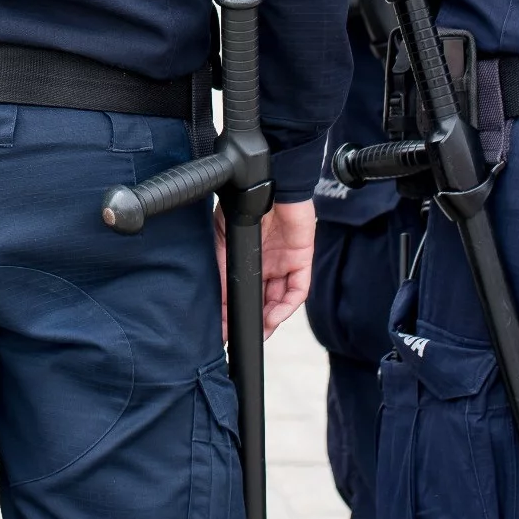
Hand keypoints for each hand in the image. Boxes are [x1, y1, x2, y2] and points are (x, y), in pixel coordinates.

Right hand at [217, 199, 316, 340]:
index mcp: (248, 258)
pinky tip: (274, 315)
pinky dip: (286, 306)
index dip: (235, 311)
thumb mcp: (223, 239)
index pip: (243, 291)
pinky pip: (297, 290)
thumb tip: (217, 300)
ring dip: (271, 319)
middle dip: (255, 322)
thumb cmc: (242, 204)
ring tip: (259, 331)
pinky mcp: (301, 260)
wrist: (265, 182)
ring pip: (280, 300)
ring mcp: (285, 263)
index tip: (224, 331)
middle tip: (243, 336)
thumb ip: (223, 268)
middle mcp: (267, 264)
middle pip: (263, 301)